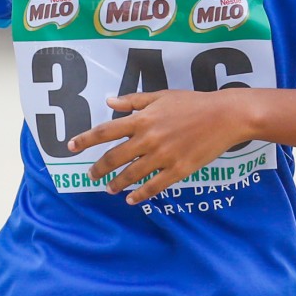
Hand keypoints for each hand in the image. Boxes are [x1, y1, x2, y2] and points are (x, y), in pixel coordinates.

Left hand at [66, 90, 257, 205]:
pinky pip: (155, 186)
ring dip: (117, 183)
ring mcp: (163, 156)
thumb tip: (109, 101)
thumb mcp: (161, 96)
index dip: (85, 140)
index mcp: (142, 119)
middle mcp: (148, 138)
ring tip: (109, 189)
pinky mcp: (179, 169)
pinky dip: (140, 194)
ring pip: (132, 175)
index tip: (71, 147)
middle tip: (91, 175)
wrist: (224, 116)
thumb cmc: (192, 103)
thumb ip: (133, 101)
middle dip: (99, 168)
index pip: (105, 131)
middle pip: (114, 157)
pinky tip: (132, 199)